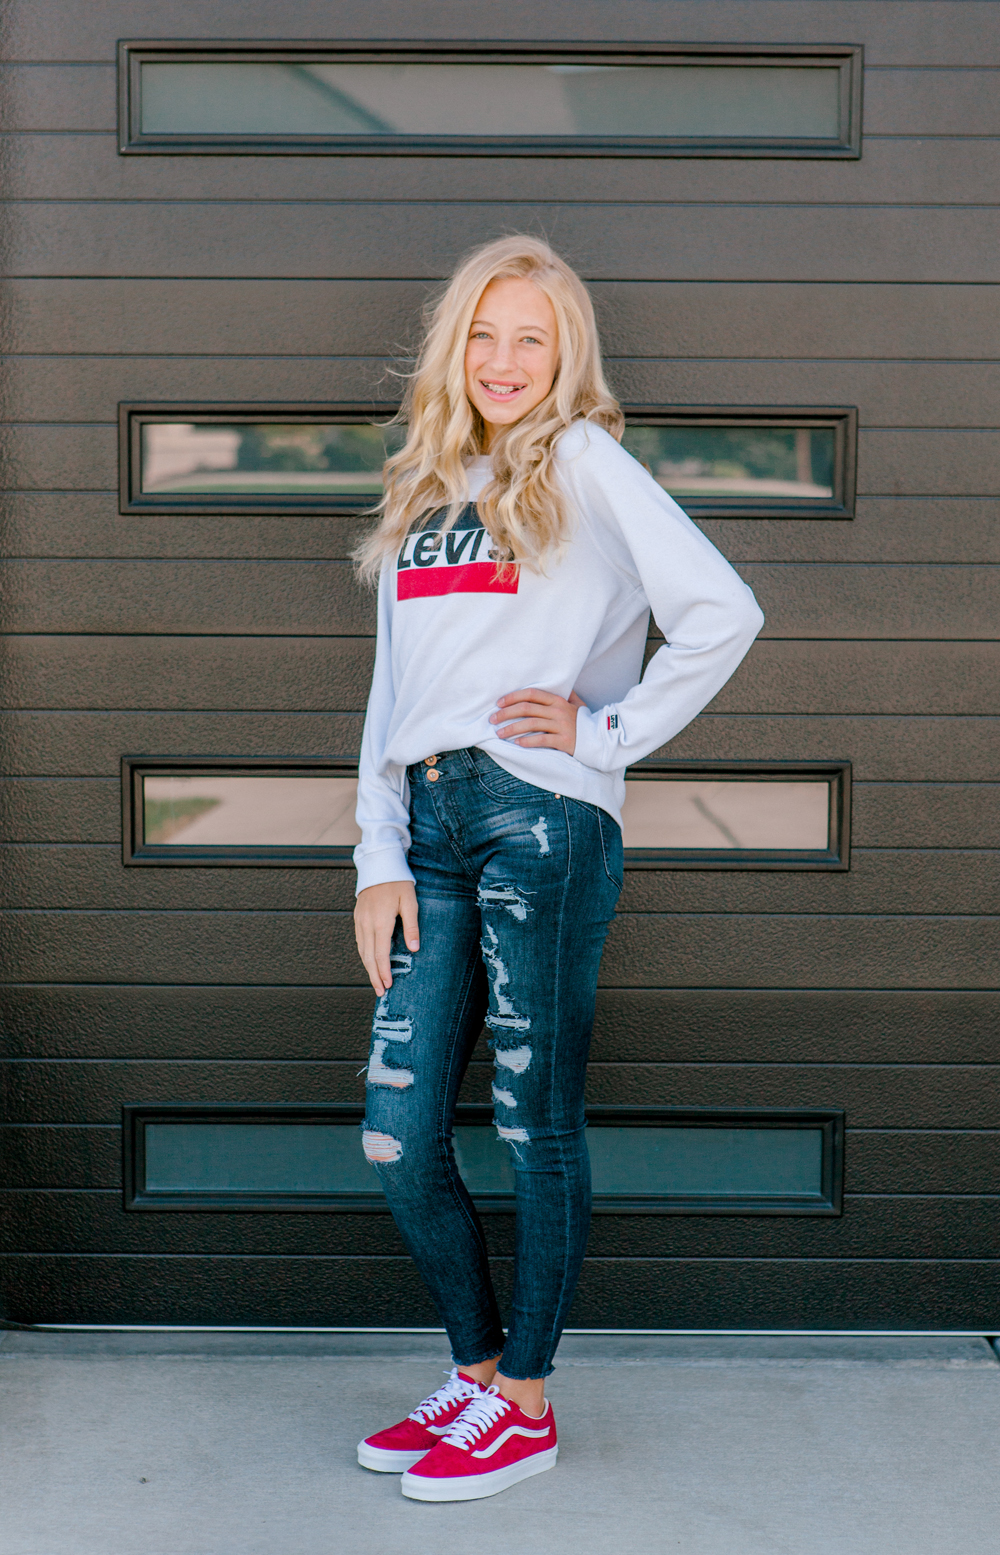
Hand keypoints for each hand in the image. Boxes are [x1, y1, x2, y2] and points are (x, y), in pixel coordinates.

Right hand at [354, 881, 418, 996]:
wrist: (379, 865)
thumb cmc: (398, 883)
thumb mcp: (410, 903)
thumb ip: (412, 927)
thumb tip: (414, 950)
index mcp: (381, 921)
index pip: (380, 954)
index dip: (384, 971)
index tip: (388, 985)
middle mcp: (367, 923)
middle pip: (368, 957)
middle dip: (374, 976)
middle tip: (381, 991)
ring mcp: (360, 920)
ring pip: (362, 950)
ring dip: (368, 968)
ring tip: (375, 981)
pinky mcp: (358, 917)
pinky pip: (359, 941)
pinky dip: (364, 955)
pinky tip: (370, 961)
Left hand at [490, 687, 585, 753]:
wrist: (601, 739)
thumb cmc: (584, 721)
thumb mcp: (576, 704)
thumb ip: (564, 695)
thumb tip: (556, 685)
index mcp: (558, 700)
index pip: (531, 694)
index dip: (513, 697)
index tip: (498, 703)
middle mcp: (558, 711)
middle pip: (526, 709)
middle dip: (506, 714)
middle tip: (492, 719)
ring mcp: (561, 726)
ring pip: (530, 724)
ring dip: (511, 728)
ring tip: (499, 733)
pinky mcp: (564, 741)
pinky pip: (542, 740)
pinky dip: (527, 741)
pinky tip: (516, 743)